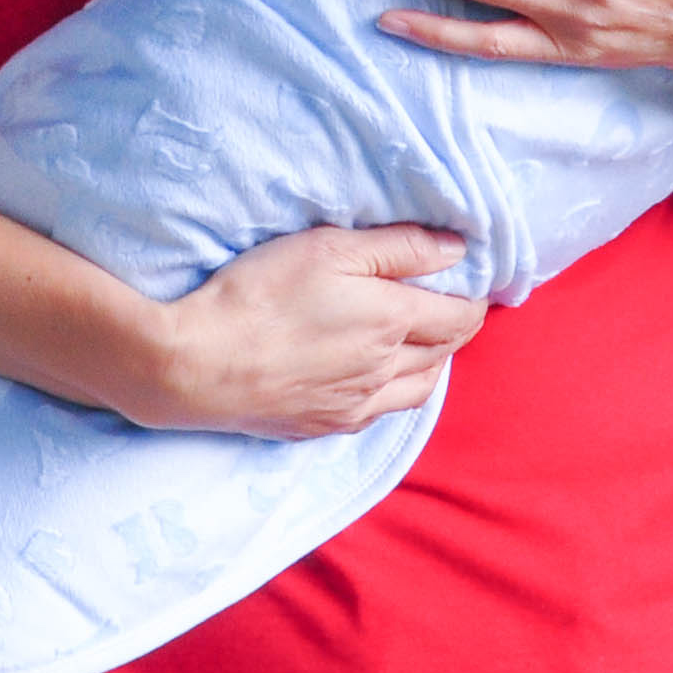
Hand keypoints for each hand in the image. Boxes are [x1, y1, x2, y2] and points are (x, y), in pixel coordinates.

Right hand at [130, 223, 482, 440]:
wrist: (198, 366)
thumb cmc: (260, 296)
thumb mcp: (327, 248)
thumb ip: (398, 247)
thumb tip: (456, 249)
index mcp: (394, 321)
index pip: (462, 315)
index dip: (473, 296)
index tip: (469, 281)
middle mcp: (387, 370)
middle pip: (446, 352)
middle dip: (455, 326)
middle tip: (445, 303)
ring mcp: (359, 404)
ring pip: (421, 389)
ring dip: (431, 363)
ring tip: (417, 341)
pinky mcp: (328, 425)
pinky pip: (383, 412)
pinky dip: (395, 391)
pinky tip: (377, 377)